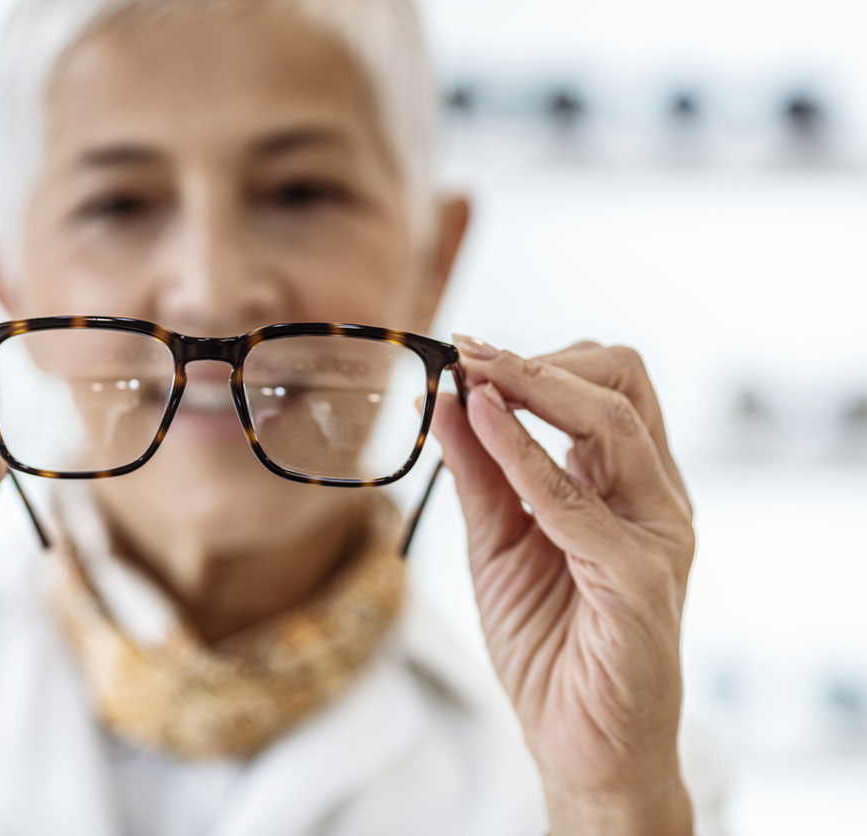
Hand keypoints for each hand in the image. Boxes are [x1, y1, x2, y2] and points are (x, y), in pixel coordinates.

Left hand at [431, 337, 694, 835]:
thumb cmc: (546, 643)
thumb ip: (481, 473)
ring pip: (613, 422)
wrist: (575, 742)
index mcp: (627, 484)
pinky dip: (527, 457)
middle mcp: (654, 497)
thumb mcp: (497, 543)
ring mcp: (658, 534)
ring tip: (474, 374)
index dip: (535, 360)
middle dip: (539, 361)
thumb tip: (452, 399)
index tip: (465, 351)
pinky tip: (484, 427)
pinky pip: (580, 503)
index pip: (604, 385)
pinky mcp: (643, 579)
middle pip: (622, 383)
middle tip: (470, 355)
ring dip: (534, 388)